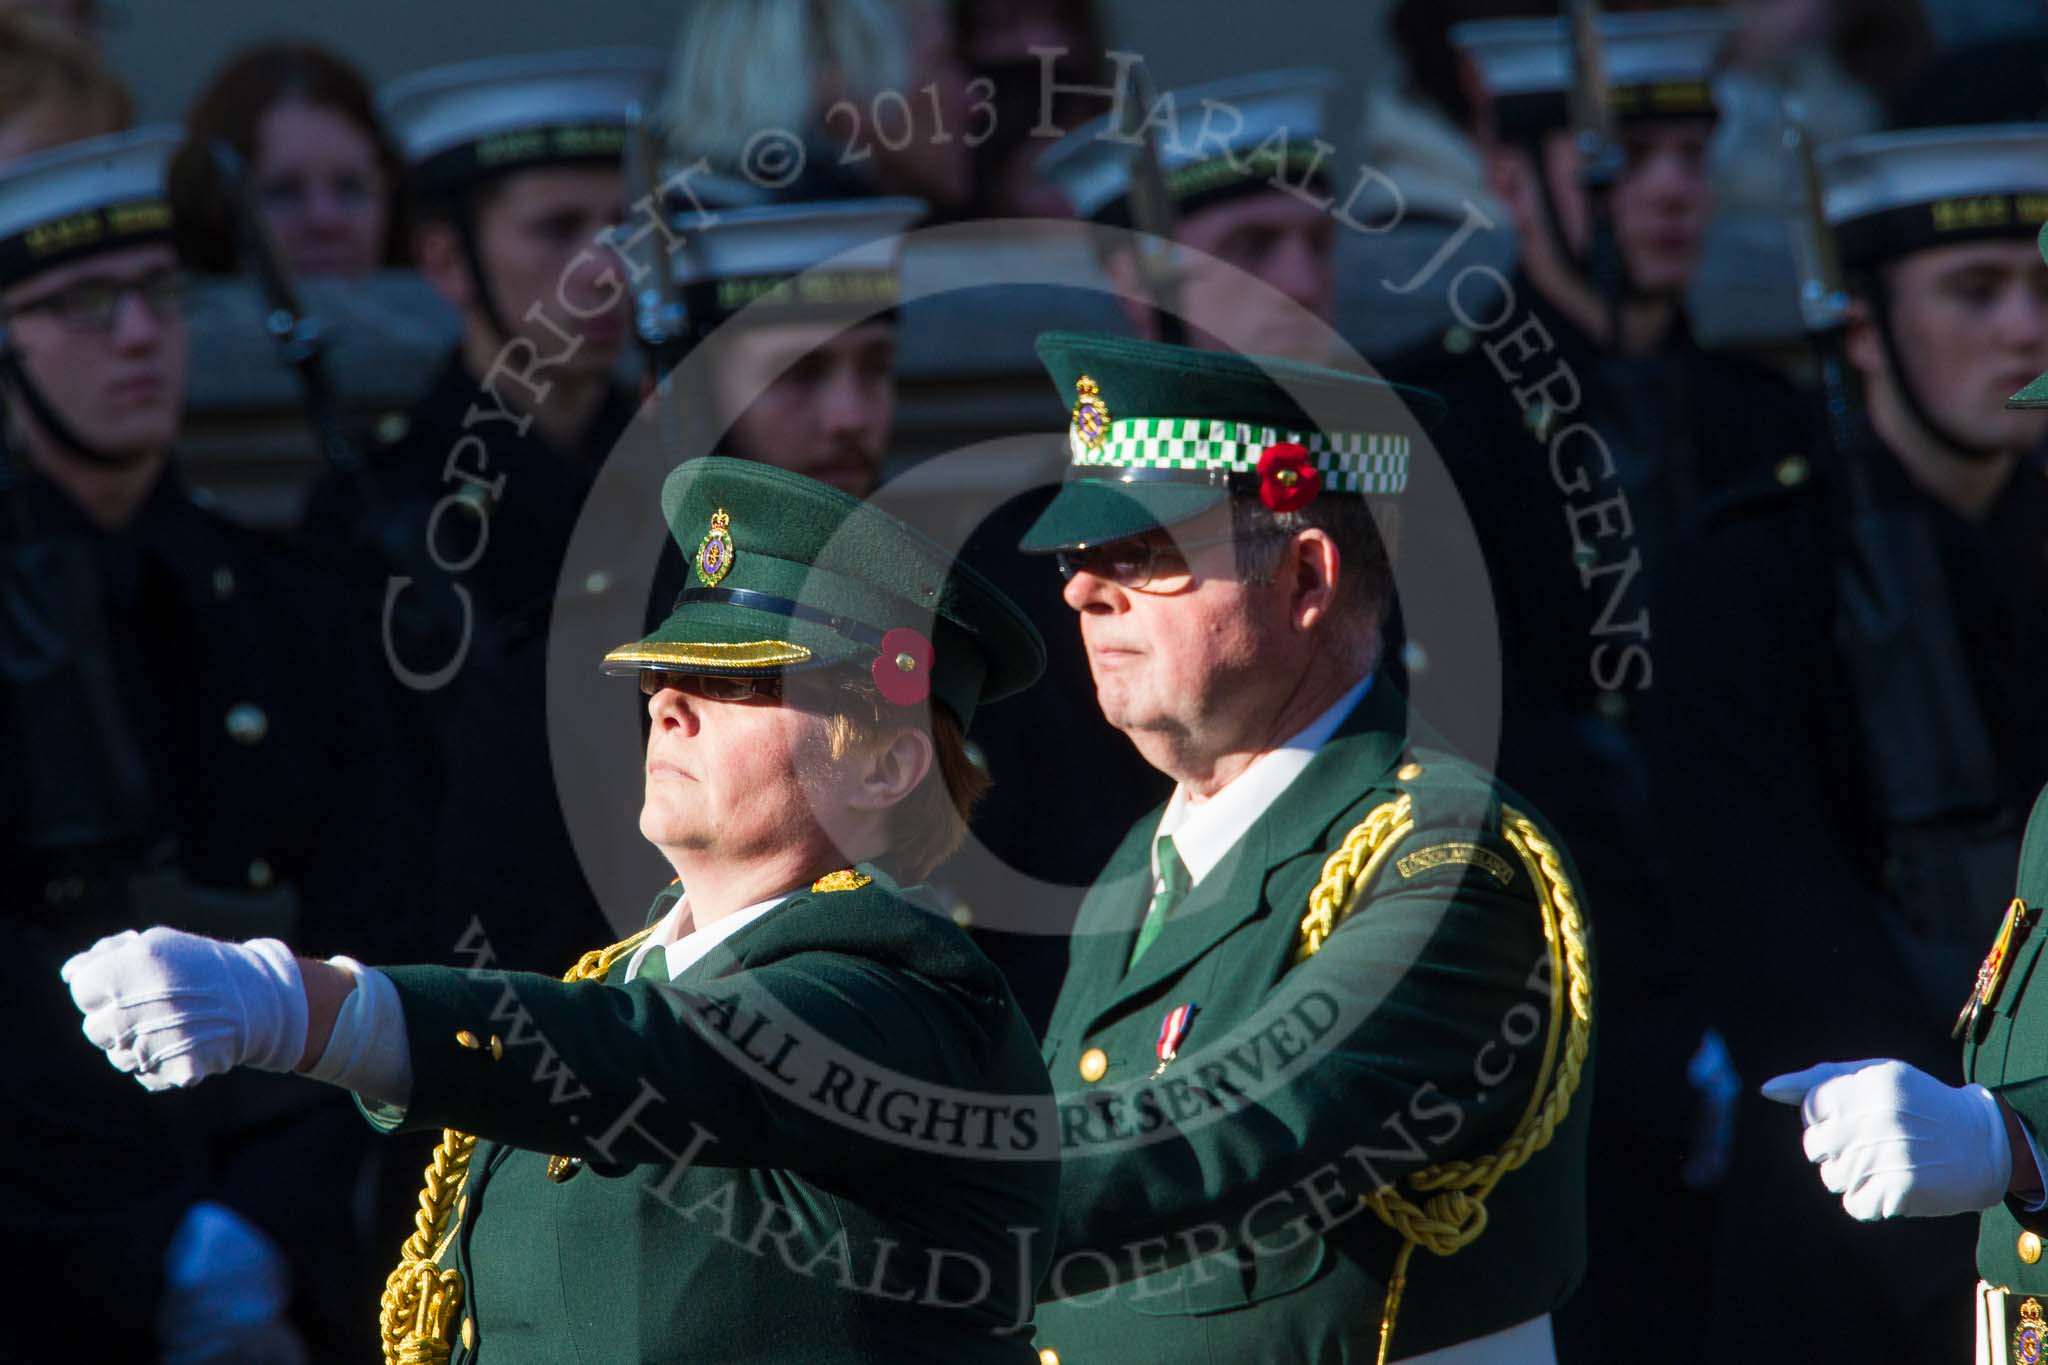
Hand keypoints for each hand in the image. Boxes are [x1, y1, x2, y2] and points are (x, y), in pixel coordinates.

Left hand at [61, 927, 306, 1091]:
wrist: (260, 996)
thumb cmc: (200, 965)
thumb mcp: (157, 944)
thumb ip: (106, 955)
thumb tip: (69, 975)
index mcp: (131, 966)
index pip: (82, 990)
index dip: (105, 987)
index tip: (131, 985)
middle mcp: (137, 1006)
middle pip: (95, 1029)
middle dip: (118, 1020)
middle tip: (155, 1008)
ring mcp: (155, 1043)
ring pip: (117, 1058)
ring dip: (137, 1045)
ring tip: (173, 1026)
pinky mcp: (176, 1071)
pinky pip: (145, 1077)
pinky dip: (161, 1065)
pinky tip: (184, 1044)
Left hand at [1763, 1058, 2009, 1219]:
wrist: (1982, 1143)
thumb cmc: (1918, 1104)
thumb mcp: (1876, 1076)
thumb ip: (1819, 1080)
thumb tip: (1766, 1090)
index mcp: (1868, 1086)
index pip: (1810, 1110)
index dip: (1827, 1119)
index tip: (1856, 1119)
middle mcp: (1877, 1118)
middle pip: (1814, 1148)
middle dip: (1835, 1150)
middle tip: (1873, 1144)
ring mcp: (1888, 1156)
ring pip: (1831, 1178)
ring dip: (1853, 1177)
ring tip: (1887, 1163)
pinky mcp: (1901, 1190)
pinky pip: (1854, 1205)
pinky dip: (1869, 1201)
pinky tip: (1893, 1184)